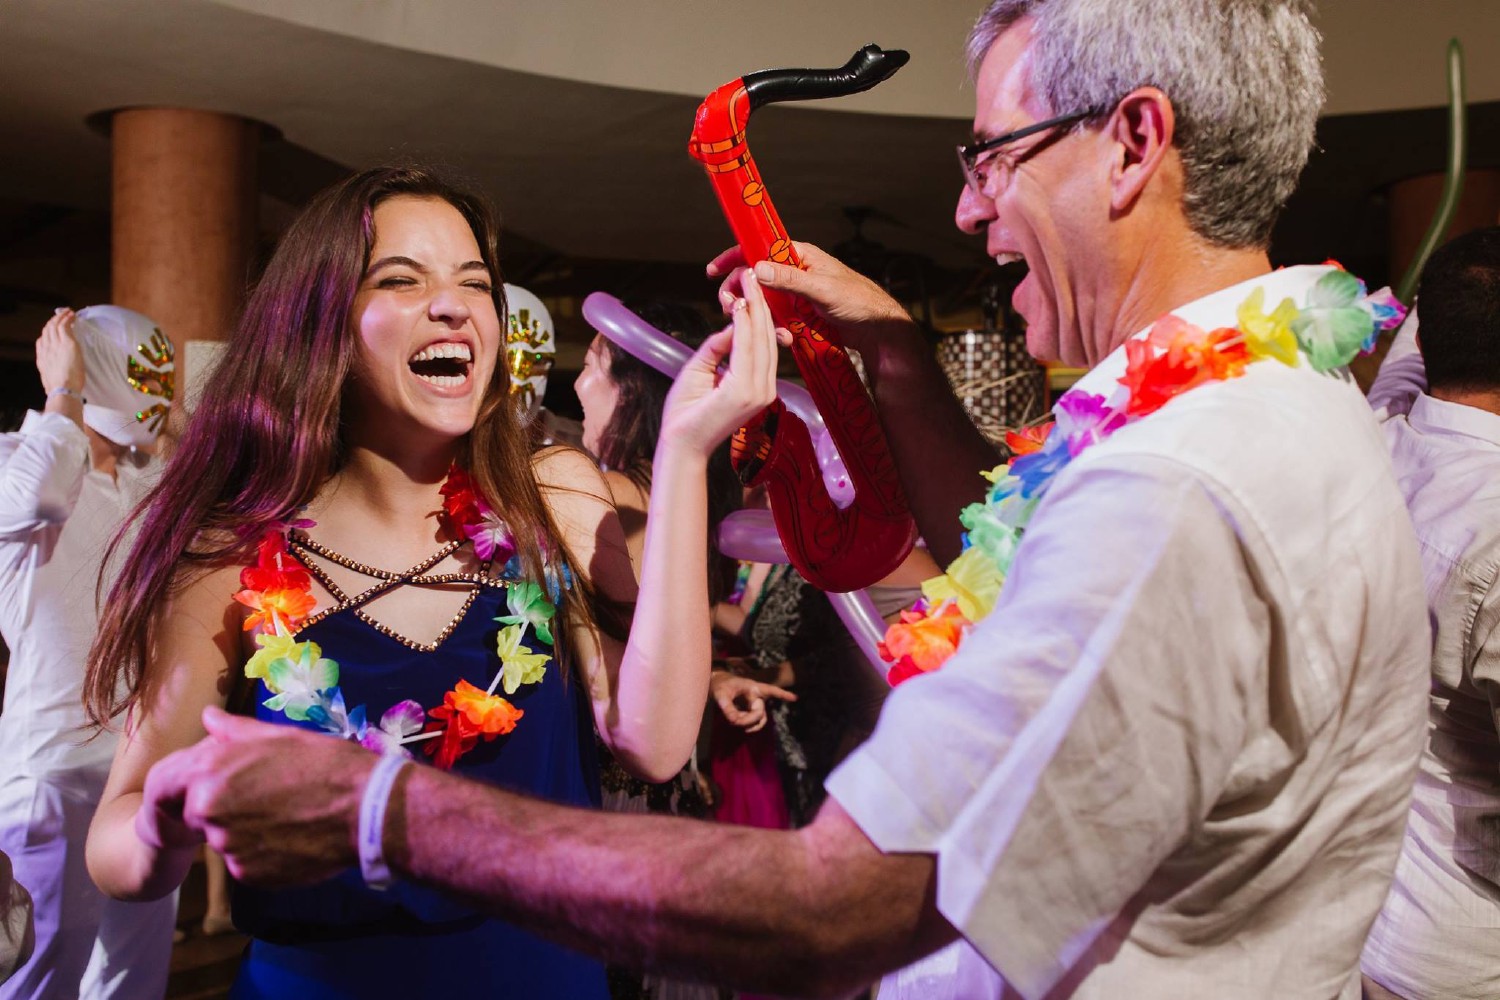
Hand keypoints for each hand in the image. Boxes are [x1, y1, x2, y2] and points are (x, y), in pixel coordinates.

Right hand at [36, 308, 83, 395]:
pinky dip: (67, 318)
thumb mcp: (51, 381)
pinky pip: (65, 325)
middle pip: (47, 330)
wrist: (63, 389)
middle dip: (53, 321)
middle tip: (61, 317)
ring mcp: (56, 344)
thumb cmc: (61, 390)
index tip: (53, 330)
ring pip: (55, 325)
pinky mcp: (67, 343)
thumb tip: (54, 378)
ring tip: (68, 312)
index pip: (42, 341)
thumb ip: (51, 375)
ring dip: (61, 316)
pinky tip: (72, 315)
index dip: (47, 333)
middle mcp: (46, 349)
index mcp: (42, 358)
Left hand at [141, 707, 374, 886]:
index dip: (166, 794)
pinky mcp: (247, 875)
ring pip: (222, 839)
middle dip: (215, 809)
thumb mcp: (279, 737)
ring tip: (285, 815)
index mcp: (209, 771)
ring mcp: (227, 846)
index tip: (175, 800)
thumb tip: (208, 719)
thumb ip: (233, 732)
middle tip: (256, 801)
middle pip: (193, 814)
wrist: (365, 809)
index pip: (159, 787)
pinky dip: (261, 853)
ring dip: (242, 830)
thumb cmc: (325, 763)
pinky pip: (243, 863)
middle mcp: (209, 810)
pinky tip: (293, 837)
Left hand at [660, 269, 779, 455]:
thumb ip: (719, 348)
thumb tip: (729, 324)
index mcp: (757, 386)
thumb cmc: (688, 413)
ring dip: (754, 308)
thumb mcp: (702, 370)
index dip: (759, 313)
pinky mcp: (744, 393)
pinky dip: (745, 326)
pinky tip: (741, 305)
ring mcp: (757, 393)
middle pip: (767, 338)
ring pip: (760, 341)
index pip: (764, 343)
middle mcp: (763, 389)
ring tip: (749, 281)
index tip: (752, 285)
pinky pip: (748, 351)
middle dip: (760, 303)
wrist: (680, 445)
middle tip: (753, 273)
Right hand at [707, 242, 914, 354]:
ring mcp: (798, 294)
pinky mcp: (802, 315)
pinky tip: (784, 340)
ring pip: (765, 301)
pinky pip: (779, 319)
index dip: (734, 258)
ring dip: (758, 315)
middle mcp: (796, 272)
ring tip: (760, 328)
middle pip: (756, 277)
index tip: (714, 272)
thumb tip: (757, 268)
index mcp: (800, 256)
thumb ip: (790, 279)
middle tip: (731, 309)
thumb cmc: (859, 302)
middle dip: (741, 293)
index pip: (759, 248)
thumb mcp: (823, 289)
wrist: (880, 331)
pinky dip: (775, 328)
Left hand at [710, 669, 796, 733]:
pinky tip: (738, 724)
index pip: (771, 690)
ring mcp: (755, 704)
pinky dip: (748, 725)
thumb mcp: (720, 694)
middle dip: (747, 719)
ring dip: (749, 724)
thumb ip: (726, 707)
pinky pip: (755, 722)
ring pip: (759, 719)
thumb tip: (734, 721)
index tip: (795, 698)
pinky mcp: (751, 711)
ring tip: (735, 723)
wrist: (718, 685)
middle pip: (759, 713)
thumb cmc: (720, 686)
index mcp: (753, 687)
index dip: (783, 694)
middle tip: (733, 721)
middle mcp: (757, 696)